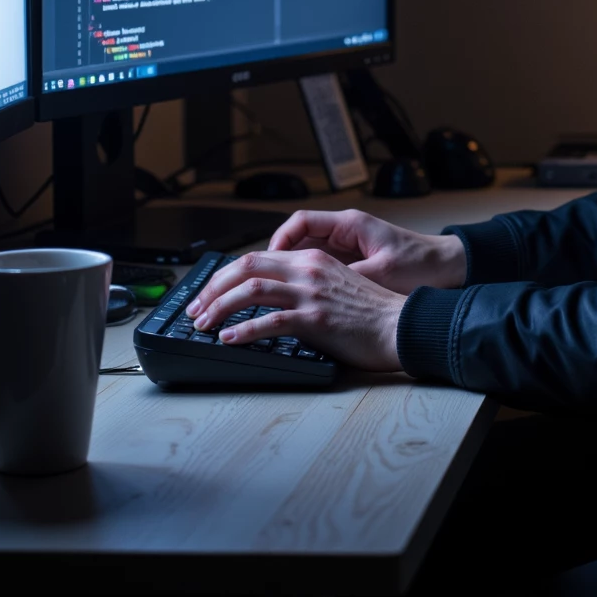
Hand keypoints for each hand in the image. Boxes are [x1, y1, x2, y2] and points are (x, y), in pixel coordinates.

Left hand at [185, 248, 404, 371]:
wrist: (400, 325)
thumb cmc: (371, 312)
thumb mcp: (336, 284)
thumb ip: (305, 283)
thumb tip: (272, 298)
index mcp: (311, 259)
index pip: (257, 258)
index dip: (226, 275)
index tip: (209, 293)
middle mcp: (308, 270)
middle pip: (246, 267)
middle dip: (213, 288)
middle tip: (196, 308)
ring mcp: (311, 294)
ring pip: (251, 290)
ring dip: (219, 307)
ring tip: (203, 324)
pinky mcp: (315, 319)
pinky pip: (270, 322)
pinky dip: (244, 330)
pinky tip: (229, 338)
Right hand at [268, 208, 466, 292]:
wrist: (447, 268)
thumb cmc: (421, 264)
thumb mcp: (382, 272)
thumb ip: (348, 276)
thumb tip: (315, 288)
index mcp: (350, 225)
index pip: (301, 223)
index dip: (279, 240)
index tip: (268, 261)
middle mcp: (345, 233)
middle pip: (296, 239)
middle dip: (274, 258)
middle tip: (256, 279)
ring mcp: (347, 249)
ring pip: (304, 256)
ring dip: (287, 272)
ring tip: (267, 292)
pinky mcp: (352, 266)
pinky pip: (319, 270)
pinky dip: (304, 281)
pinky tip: (296, 299)